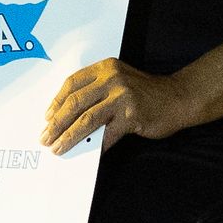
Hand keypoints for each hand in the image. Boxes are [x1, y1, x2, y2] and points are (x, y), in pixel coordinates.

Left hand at [43, 57, 192, 155]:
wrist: (177, 98)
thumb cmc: (146, 92)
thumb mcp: (120, 81)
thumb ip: (97, 91)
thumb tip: (67, 116)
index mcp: (106, 68)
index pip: (72, 83)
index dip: (56, 102)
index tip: (47, 117)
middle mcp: (112, 79)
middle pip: (75, 102)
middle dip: (57, 123)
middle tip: (45, 137)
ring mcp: (123, 97)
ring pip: (86, 120)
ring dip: (69, 136)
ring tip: (58, 147)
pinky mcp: (132, 116)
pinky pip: (107, 135)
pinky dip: (95, 147)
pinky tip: (86, 154)